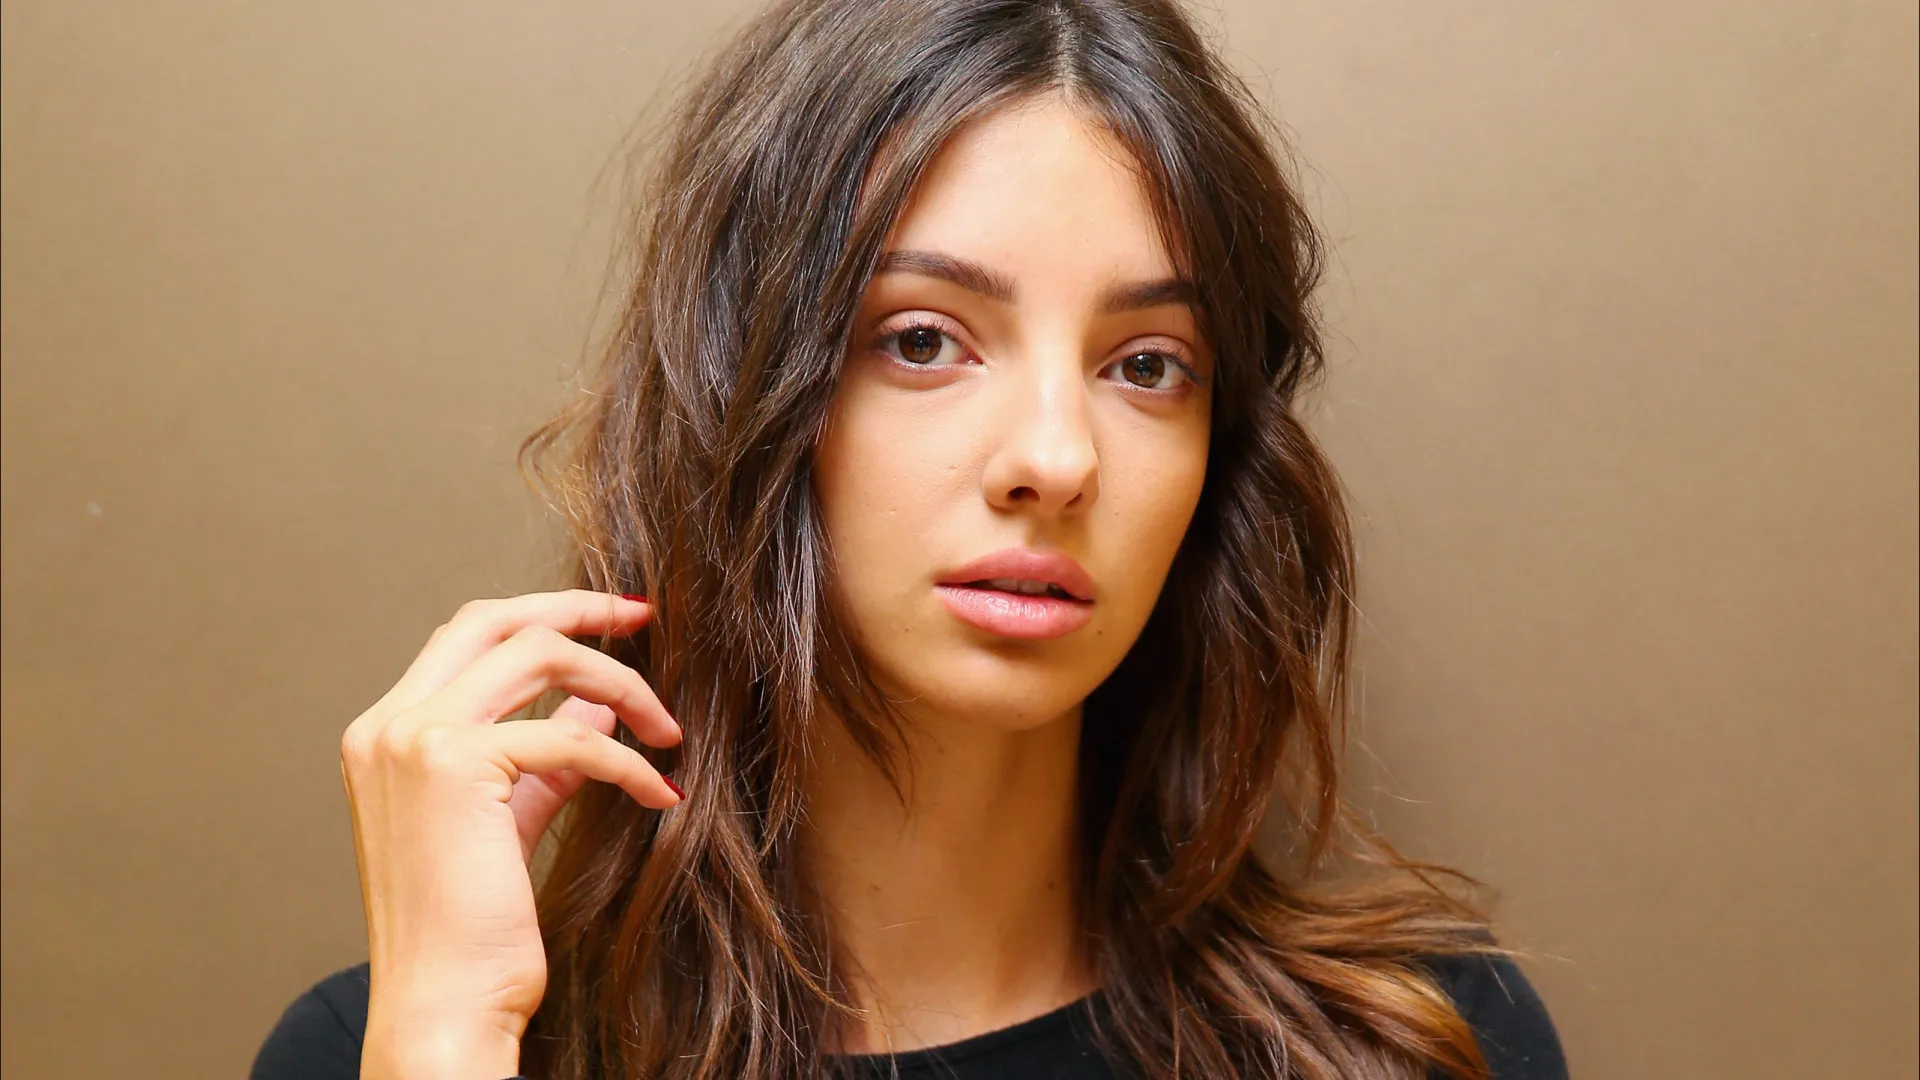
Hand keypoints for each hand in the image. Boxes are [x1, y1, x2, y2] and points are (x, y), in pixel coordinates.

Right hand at [339, 590, 681, 1077]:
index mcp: (384, 732)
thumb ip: (545, 757)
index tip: (613, 623)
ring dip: (619, 681)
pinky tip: (659, 791)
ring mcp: (413, 739)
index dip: (544, 617)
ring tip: (667, 728)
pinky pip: (571, 734)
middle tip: (645, 618)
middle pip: (494, 620)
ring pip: (536, 654)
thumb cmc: (472, 930)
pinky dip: (627, 759)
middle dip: (577, 610)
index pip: (467, 637)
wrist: (443, 1004)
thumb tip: (600, 702)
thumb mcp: (511, 819)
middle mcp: (387, 725)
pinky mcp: (455, 766)